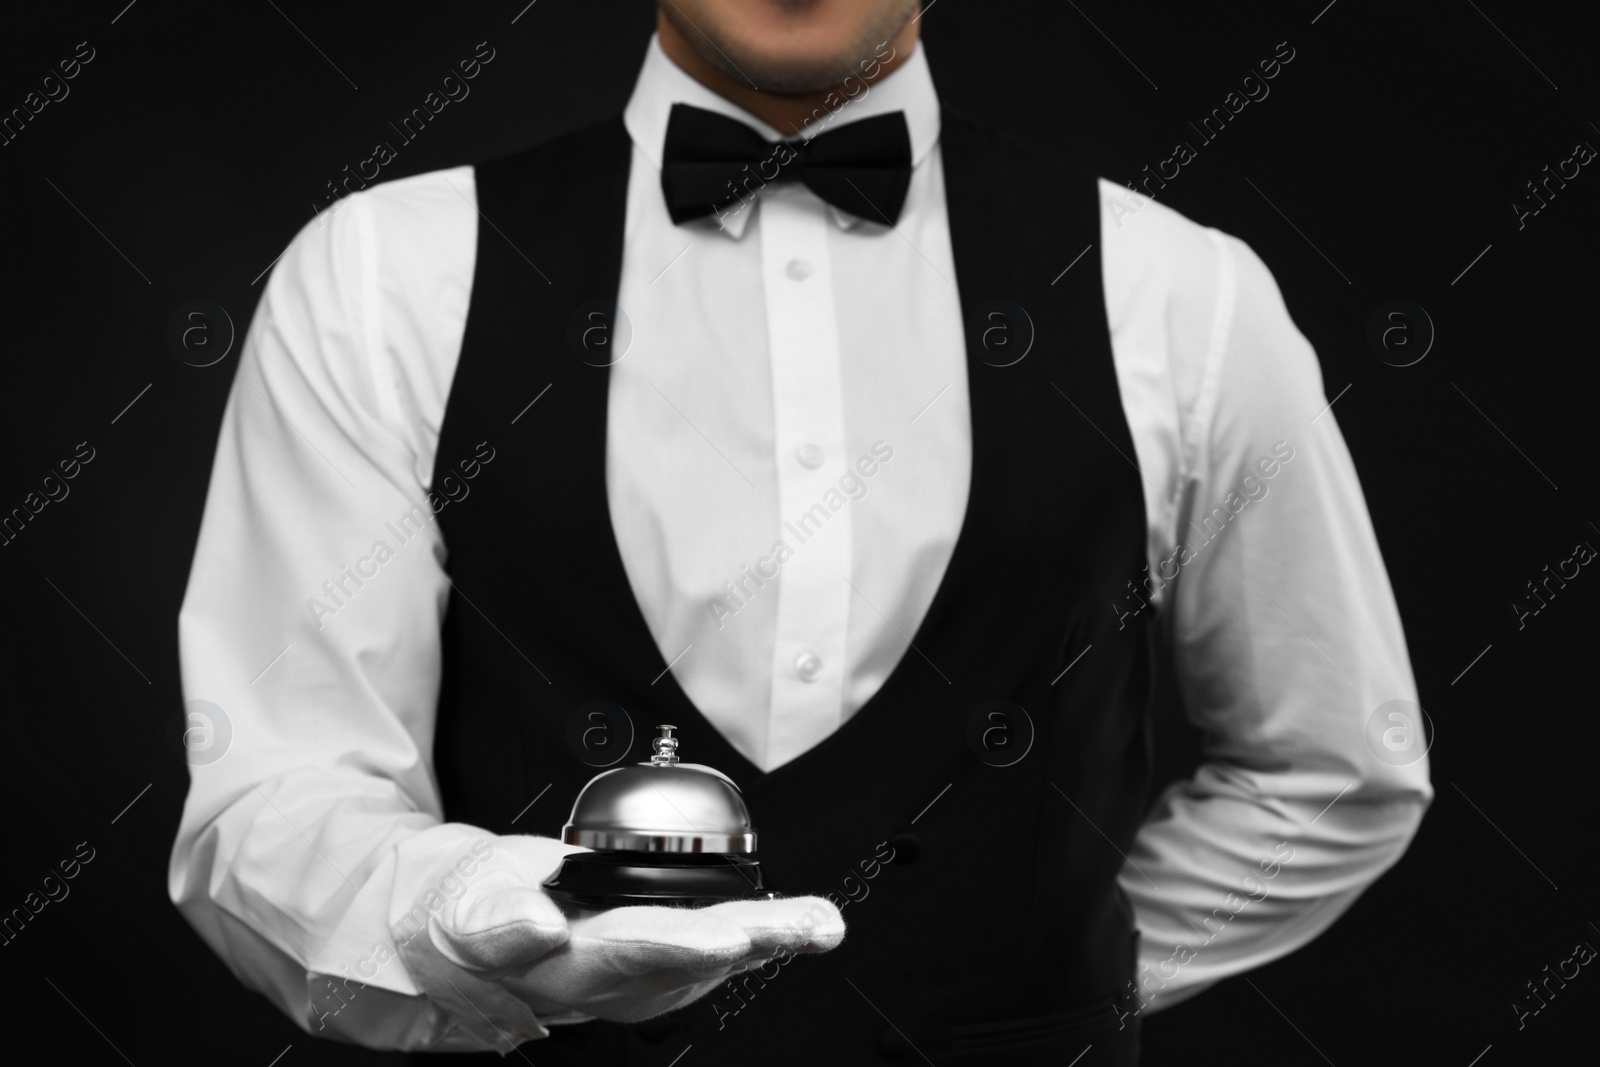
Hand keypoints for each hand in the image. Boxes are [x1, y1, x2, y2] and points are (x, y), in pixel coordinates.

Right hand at [428, 848, 843, 1023]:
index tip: (727, 937)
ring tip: (818, 920)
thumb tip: (535, 925)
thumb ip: (495, 918)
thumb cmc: (454, 907)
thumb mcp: (458, 901)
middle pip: (682, 963)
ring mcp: (617, 982)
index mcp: (548, 966)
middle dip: (748, 942)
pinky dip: (751, 939)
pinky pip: (701, 957)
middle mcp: (593, 984)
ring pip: (703, 963)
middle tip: (808, 923)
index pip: (620, 954)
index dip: (676, 949)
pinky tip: (791, 926)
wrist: (442, 933)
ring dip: (765, 942)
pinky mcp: (634, 968)